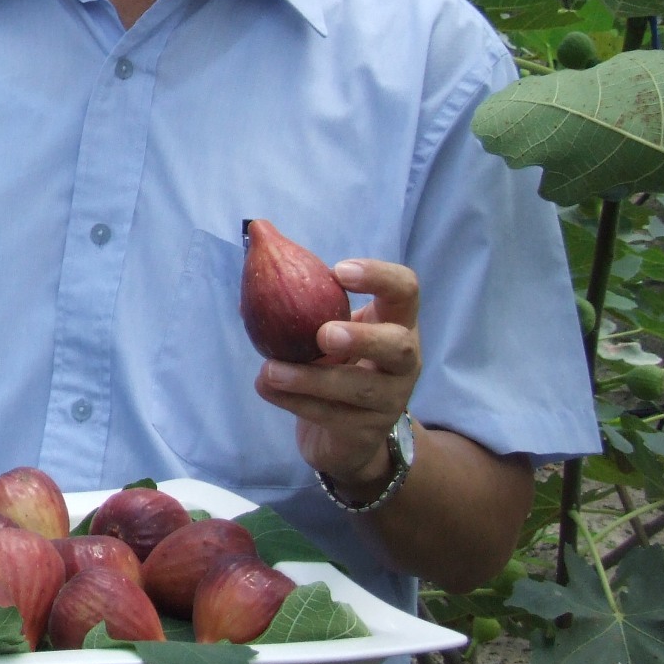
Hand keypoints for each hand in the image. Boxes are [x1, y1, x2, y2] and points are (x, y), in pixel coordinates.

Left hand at [253, 258, 421, 496]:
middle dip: (361, 338)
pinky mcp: (366, 433)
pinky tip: (265, 387)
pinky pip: (331, 417)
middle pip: (399, 346)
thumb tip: (258, 228)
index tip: (339, 270)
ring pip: (358, 389)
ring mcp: (389, 400)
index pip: (406, 290)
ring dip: (310, 378)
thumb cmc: (335, 361)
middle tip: (321, 334)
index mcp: (396, 322)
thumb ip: (299, 281)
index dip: (379, 277)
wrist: (348, 435)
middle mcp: (403, 361)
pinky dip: (294, 402)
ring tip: (269, 370)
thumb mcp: (324, 322)